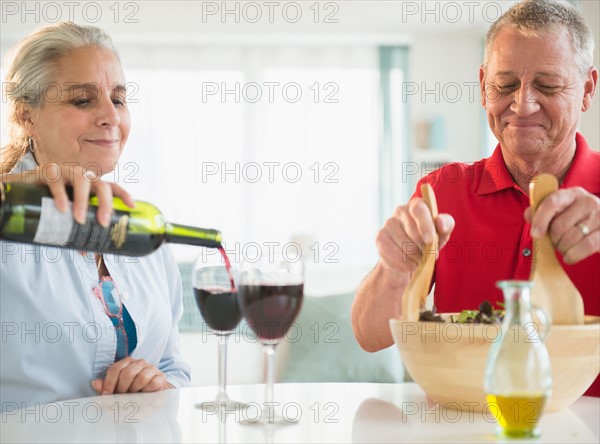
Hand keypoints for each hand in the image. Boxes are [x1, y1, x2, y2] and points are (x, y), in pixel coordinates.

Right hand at [0, 163, 133, 226]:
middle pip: (102, 186)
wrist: (27, 187)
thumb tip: (87, 253)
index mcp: (93, 185)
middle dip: (106, 204)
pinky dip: (60, 195)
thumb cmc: (55, 200)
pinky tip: (61, 208)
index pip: (113, 187)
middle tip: (103, 223)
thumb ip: (80, 228)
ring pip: (82, 181)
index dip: (124, 195)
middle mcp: (84, 176)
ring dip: (83, 201)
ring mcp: (68, 171)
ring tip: (79, 220)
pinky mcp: (50, 170)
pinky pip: (57, 180)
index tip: (132, 206)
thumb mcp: (70, 211)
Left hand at [92, 357, 173, 394]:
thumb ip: (105, 387)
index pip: (115, 369)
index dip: (109, 383)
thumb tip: (95, 383)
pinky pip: (153, 382)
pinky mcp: (160, 377)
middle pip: (128, 373)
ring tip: (134, 395)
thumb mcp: (117, 390)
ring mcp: (151, 368)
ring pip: (142, 377)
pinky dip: (148, 391)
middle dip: (122, 388)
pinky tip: (145, 394)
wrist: (152, 394)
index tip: (106, 395)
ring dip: (136, 390)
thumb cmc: (132, 391)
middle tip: (122, 396)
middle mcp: (139, 363)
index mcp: (127, 363)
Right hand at [376, 197, 454, 277]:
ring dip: (416, 257)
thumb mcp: (442, 233)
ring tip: (418, 258)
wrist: (409, 258)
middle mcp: (400, 210)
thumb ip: (446, 225)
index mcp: (417, 205)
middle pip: (412, 230)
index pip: (418, 209)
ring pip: (404, 245)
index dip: (425, 225)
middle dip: (423, 247)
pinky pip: (395, 255)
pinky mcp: (380, 238)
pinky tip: (408, 262)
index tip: (430, 240)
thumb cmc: (428, 241)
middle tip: (428, 253)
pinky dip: (405, 264)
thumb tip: (439, 222)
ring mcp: (388, 224)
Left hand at [525, 187, 599, 263]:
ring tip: (564, 247)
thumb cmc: (575, 220)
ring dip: (562, 248)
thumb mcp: (559, 212)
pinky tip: (569, 257)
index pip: (552, 202)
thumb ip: (541, 212)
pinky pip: (586, 246)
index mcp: (572, 194)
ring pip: (571, 238)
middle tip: (555, 242)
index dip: (540, 220)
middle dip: (553, 239)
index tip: (535, 235)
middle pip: (559, 225)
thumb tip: (528, 215)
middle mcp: (588, 202)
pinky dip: (573, 255)